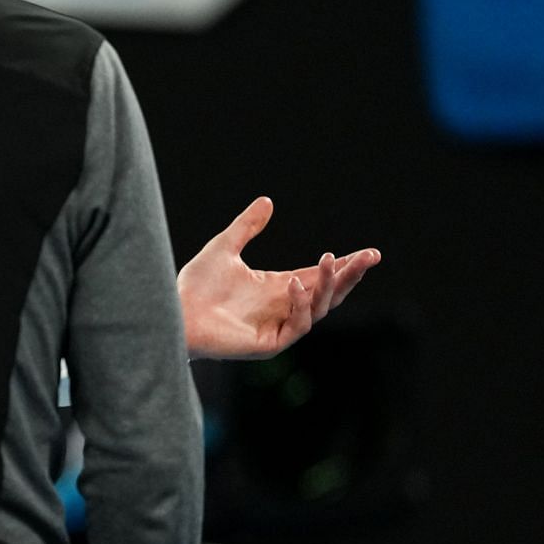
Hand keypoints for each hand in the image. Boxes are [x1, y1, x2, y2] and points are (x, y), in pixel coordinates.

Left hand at [175, 197, 380, 361]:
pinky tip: (294, 283)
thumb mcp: (225, 247)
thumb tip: (267, 200)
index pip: (319, 276)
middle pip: (329, 292)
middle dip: (350, 275)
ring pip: (319, 308)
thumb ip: (247, 226)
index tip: (369, 253)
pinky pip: (297, 325)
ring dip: (328, 285)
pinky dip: (300, 304)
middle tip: (369, 257)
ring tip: (329, 260)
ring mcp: (279, 327)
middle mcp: (283, 307)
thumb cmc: (195, 285)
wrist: (174, 311)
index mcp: (278, 287)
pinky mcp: (270, 343)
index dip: (344, 265)